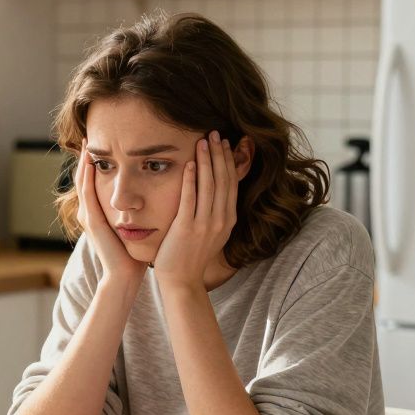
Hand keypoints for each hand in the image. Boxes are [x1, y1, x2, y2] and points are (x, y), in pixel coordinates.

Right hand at [74, 141, 146, 286]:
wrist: (125, 276)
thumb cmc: (133, 255)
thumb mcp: (133, 226)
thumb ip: (136, 211)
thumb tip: (150, 196)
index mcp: (98, 213)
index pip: (94, 181)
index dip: (95, 162)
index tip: (103, 143)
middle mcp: (89, 212)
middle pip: (84, 177)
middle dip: (86, 157)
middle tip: (89, 135)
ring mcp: (88, 216)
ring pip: (82, 182)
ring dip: (84, 161)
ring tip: (87, 143)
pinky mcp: (92, 221)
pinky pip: (87, 193)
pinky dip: (87, 176)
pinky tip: (91, 161)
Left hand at [153, 131, 237, 290]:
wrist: (182, 281)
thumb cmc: (192, 255)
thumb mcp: (212, 233)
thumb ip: (216, 212)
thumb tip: (216, 191)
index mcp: (229, 219)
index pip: (231, 183)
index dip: (228, 161)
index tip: (224, 143)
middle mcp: (221, 220)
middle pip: (223, 180)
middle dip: (219, 154)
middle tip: (215, 133)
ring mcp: (205, 224)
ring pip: (209, 185)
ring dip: (206, 161)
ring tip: (203, 141)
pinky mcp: (187, 228)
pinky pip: (190, 198)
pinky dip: (190, 179)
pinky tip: (188, 163)